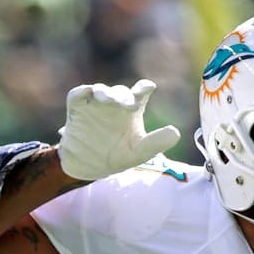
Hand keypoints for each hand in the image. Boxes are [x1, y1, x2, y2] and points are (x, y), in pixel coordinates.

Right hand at [57, 79, 180, 180]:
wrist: (88, 165)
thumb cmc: (117, 155)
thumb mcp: (139, 152)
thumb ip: (156, 142)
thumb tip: (176, 134)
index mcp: (131, 109)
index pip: (140, 92)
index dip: (144, 87)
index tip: (148, 87)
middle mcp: (114, 103)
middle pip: (120, 92)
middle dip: (123, 96)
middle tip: (127, 104)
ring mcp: (95, 103)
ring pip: (100, 91)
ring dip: (104, 93)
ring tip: (107, 100)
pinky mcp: (77, 107)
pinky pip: (77, 95)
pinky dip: (80, 92)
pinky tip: (86, 92)